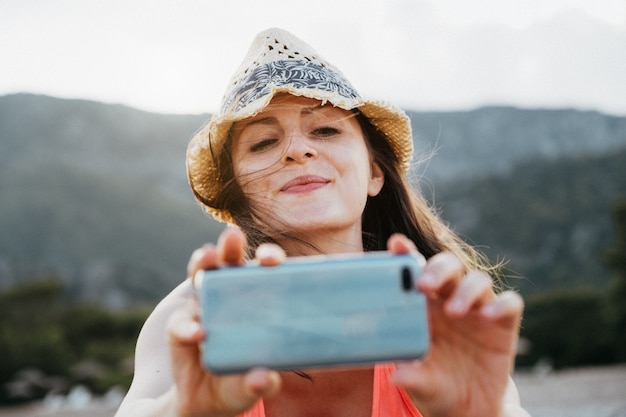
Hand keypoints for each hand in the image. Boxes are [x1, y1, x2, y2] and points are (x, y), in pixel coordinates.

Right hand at [167, 228, 282, 416]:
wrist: (201, 402)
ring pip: (200, 276)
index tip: (272, 259)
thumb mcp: (251, 386)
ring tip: (206, 256)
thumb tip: (265, 379)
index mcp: (256, 302)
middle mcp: (229, 297)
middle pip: (230, 262)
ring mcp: (202, 307)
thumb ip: (260, 384)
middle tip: (232, 237)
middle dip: (231, 246)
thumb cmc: (236, 385)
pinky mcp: (180, 324)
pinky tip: (198, 333)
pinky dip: (188, 325)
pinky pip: (181, 319)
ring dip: (203, 263)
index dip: (268, 259)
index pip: (264, 273)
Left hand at [386, 234, 524, 416]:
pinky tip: (488, 316)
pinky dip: (500, 304)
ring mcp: (478, 309)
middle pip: (448, 267)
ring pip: (477, 279)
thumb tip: (396, 375)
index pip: (415, 272)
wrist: (469, 409)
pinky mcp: (503, 323)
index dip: (407, 254)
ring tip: (454, 311)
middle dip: (436, 268)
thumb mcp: (421, 384)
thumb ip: (412, 376)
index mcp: (423, 307)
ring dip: (466, 289)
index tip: (397, 244)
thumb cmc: (436, 387)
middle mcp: (450, 300)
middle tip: (423, 285)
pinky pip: (509, 303)